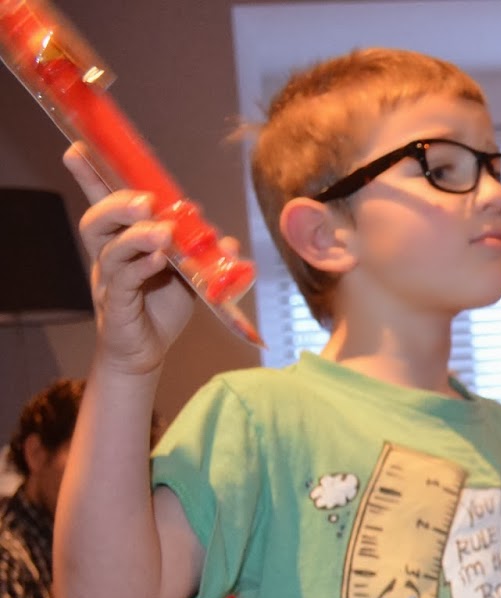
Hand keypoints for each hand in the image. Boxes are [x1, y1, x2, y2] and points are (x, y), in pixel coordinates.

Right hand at [63, 144, 209, 375]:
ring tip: (163, 232)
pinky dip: (142, 267)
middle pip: (97, 221)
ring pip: (110, 250)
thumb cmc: (159, 307)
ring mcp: (110, 281)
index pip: (102, 203)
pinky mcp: (118, 305)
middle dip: (119, 204)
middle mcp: (109, 257)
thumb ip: (205, 256)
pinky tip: (159, 261)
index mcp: (122, 242)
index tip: (78, 148)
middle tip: (146, 201)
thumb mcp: (188, 276)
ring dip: (137, 236)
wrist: (147, 351)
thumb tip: (228, 242)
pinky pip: (124, 282)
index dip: (89, 176)